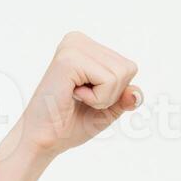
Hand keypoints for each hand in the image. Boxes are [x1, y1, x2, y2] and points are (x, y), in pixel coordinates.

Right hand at [6, 31, 143, 161]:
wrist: (44, 140)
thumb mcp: (108, 109)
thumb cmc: (71, 124)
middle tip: (81, 99)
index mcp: (86, 47)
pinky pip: (109, 80)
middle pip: (127, 68)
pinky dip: (97, 98)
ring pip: (120, 74)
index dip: (116, 92)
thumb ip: (126, 97)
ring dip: (103, 97)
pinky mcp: (68, 59)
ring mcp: (72, 47)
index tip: (87, 96)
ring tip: (76, 97)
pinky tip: (73, 96)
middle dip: (111, 94)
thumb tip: (137, 93)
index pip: (128, 67)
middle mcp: (78, 40)